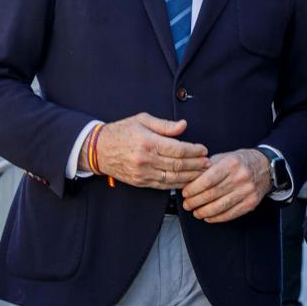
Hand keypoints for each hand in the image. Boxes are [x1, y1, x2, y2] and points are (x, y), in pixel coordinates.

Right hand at [86, 113, 209, 188]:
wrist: (98, 149)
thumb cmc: (121, 131)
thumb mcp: (142, 120)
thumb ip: (164, 125)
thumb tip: (184, 126)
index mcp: (147, 142)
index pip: (178, 149)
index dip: (194, 151)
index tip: (204, 150)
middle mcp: (145, 159)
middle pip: (178, 165)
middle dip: (196, 164)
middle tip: (208, 163)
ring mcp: (142, 173)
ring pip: (172, 178)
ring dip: (190, 177)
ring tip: (202, 173)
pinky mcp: (140, 182)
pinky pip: (163, 186)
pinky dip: (177, 184)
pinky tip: (187, 181)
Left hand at [181, 148, 270, 222]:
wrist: (265, 167)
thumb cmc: (241, 161)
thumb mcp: (224, 157)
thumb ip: (208, 167)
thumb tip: (189, 180)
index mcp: (231, 164)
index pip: (207, 180)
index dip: (193, 189)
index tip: (185, 193)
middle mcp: (240, 177)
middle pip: (212, 194)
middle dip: (195, 202)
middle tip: (187, 204)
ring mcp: (247, 191)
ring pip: (220, 207)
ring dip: (204, 212)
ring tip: (196, 212)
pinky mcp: (251, 203)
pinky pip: (231, 214)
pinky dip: (217, 218)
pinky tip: (209, 217)